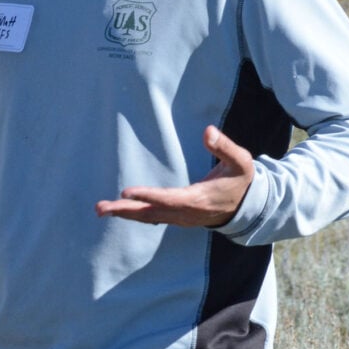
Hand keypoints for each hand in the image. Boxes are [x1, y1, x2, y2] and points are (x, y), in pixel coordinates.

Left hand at [95, 126, 253, 227]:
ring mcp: (180, 218)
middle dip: (125, 211)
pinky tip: (118, 211)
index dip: (147, 196)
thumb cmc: (240, 180)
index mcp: (198, 199)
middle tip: (101, 208)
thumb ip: (224, 146)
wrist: (247, 207)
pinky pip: (152, 217)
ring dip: (124, 214)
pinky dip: (134, 215)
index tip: (126, 192)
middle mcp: (185, 212)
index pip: (168, 199)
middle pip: (151, 213)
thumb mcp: (241, 161)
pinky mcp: (177, 217)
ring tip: (100, 210)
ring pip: (148, 217)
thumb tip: (208, 131)